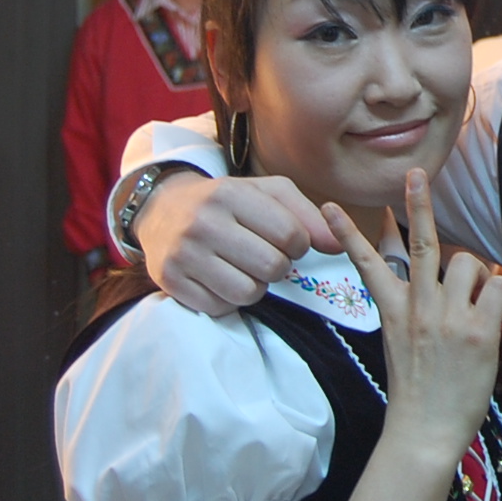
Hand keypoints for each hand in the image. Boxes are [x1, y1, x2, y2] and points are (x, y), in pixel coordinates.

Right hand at [136, 170, 336, 316]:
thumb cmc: (227, 201)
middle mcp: (204, 222)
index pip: (291, 235)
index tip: (285, 240)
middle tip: (263, 255)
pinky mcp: (170, 281)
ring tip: (243, 267)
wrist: (163, 209)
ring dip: (255, 286)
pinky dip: (228, 298)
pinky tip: (221, 278)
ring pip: (248, 293)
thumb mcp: (267, 193)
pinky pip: (220, 307)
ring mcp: (184, 254)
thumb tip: (338, 246)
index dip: (298, 244)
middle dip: (277, 266)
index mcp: (232, 194)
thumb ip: (307, 215)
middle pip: (272, 267)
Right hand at [334, 169, 501, 460]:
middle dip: (418, 204)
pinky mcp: (477, 329)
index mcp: (394, 311)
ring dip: (480, 276)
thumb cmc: (416, 394)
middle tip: (415, 174)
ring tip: (478, 303)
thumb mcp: (398, 345)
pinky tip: (496, 315)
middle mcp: (419, 307)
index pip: (367, 262)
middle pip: (422, 242)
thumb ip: (410, 310)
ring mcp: (447, 316)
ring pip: (469, 262)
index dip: (348, 231)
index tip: (328, 205)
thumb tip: (433, 281)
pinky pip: (500, 285)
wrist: (423, 432)